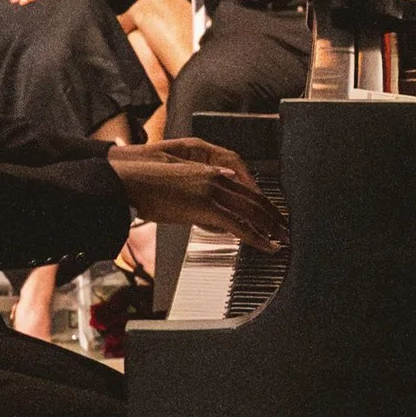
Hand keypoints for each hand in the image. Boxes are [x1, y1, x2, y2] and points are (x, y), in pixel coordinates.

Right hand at [109, 138, 286, 249]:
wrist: (130, 179)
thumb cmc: (146, 184)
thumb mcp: (179, 185)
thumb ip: (199, 194)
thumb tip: (211, 211)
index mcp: (210, 171)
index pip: (245, 188)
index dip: (262, 202)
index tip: (271, 214)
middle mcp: (216, 178)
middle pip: (255, 198)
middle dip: (274, 215)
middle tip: (286, 228)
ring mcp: (213, 191)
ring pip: (252, 211)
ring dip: (271, 227)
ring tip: (282, 239)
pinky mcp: (206, 206)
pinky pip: (239, 225)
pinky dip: (256, 237)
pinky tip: (266, 245)